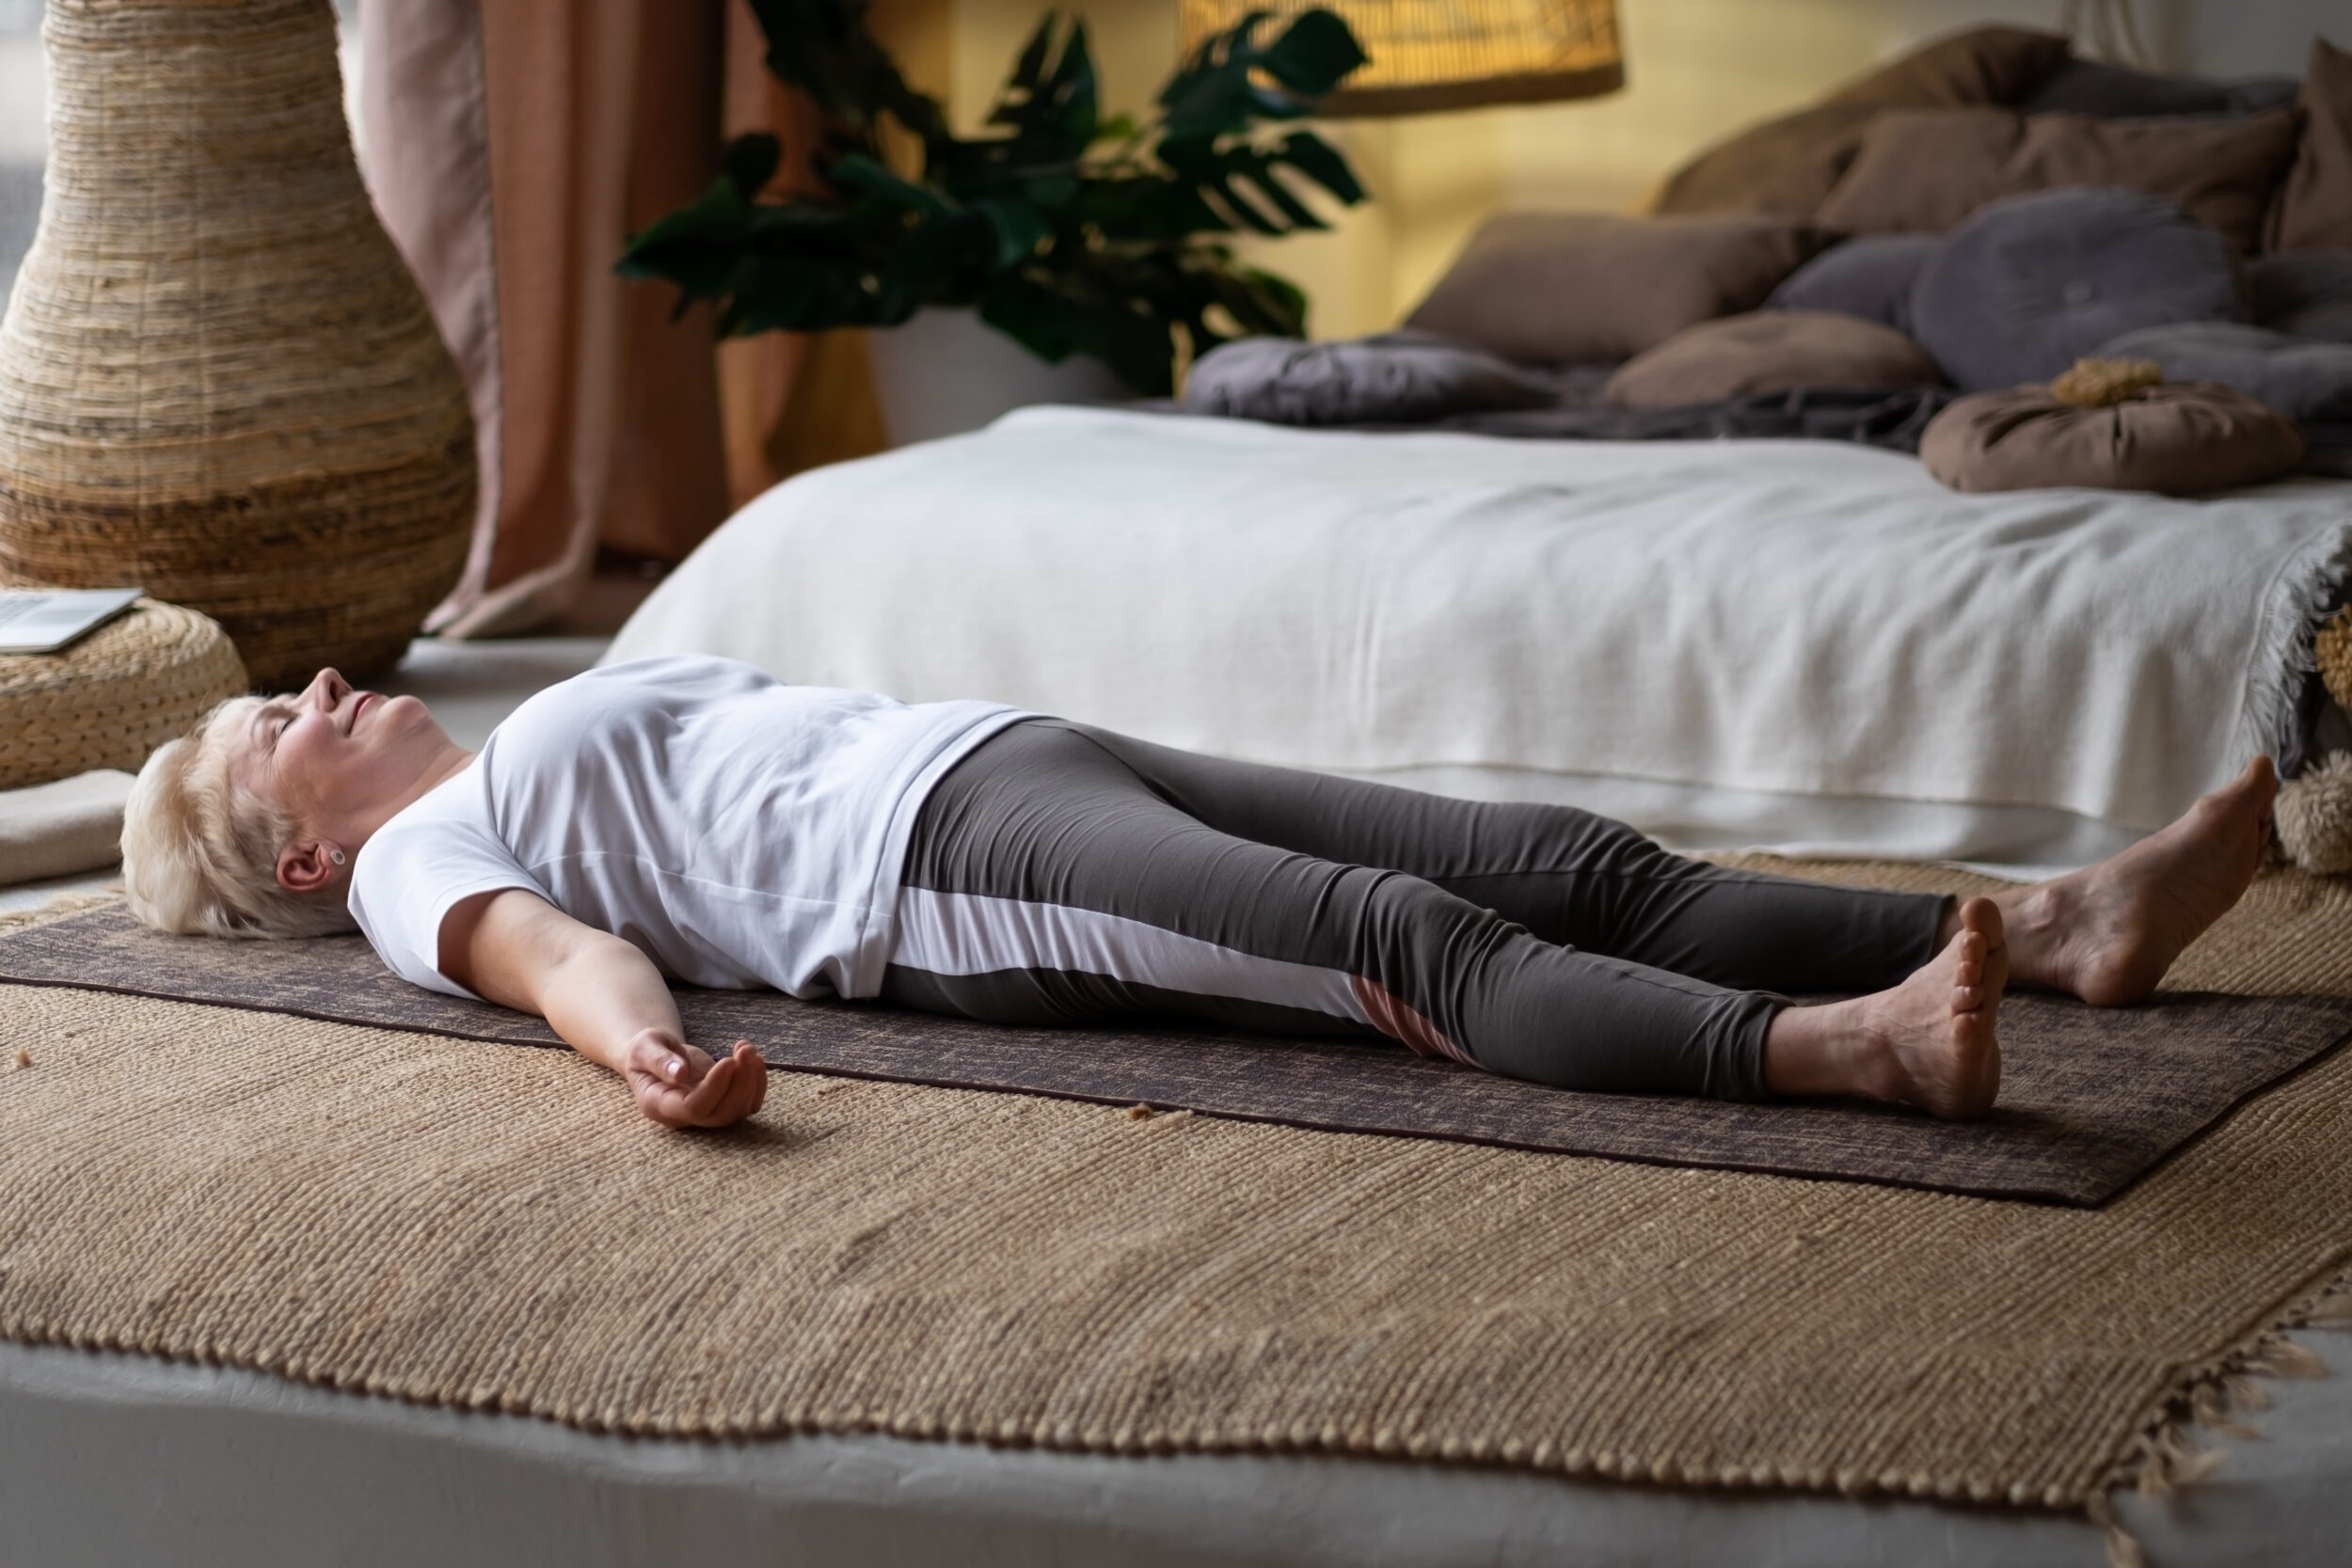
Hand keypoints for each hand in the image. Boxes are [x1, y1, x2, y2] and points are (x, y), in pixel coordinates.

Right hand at [624, 1031, 767, 1128]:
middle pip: (720, 1114)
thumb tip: (679, 1073)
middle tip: (745, 1050)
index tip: (729, 1060)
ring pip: (738, 1111)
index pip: (693, 1108)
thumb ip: (659, 1060)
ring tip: (747, 1048)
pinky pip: (748, 1104)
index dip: (715, 1087)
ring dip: (752, 1080)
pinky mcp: (722, 1104)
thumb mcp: (645, 1047)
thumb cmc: (647, 1050)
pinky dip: (758, 1083)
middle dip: (740, 1083)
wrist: (658, 1055)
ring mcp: (705, 1113)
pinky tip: (755, 1058)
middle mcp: (683, 1116)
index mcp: (659, 1105)